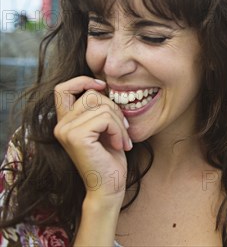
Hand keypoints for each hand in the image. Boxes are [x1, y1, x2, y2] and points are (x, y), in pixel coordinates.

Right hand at [54, 76, 131, 203]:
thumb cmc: (110, 158)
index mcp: (65, 122)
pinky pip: (105, 118)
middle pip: (92, 95)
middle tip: (123, 130)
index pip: (62, 88)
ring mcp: (66, 131)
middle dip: (115, 109)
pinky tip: (119, 145)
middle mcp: (61, 125)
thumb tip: (104, 85)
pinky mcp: (76, 137)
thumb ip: (98, 109)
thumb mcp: (104, 128)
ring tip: (122, 140)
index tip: (102, 86)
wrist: (109, 186)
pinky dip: (118, 130)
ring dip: (120, 122)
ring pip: (102, 106)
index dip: (83, 81)